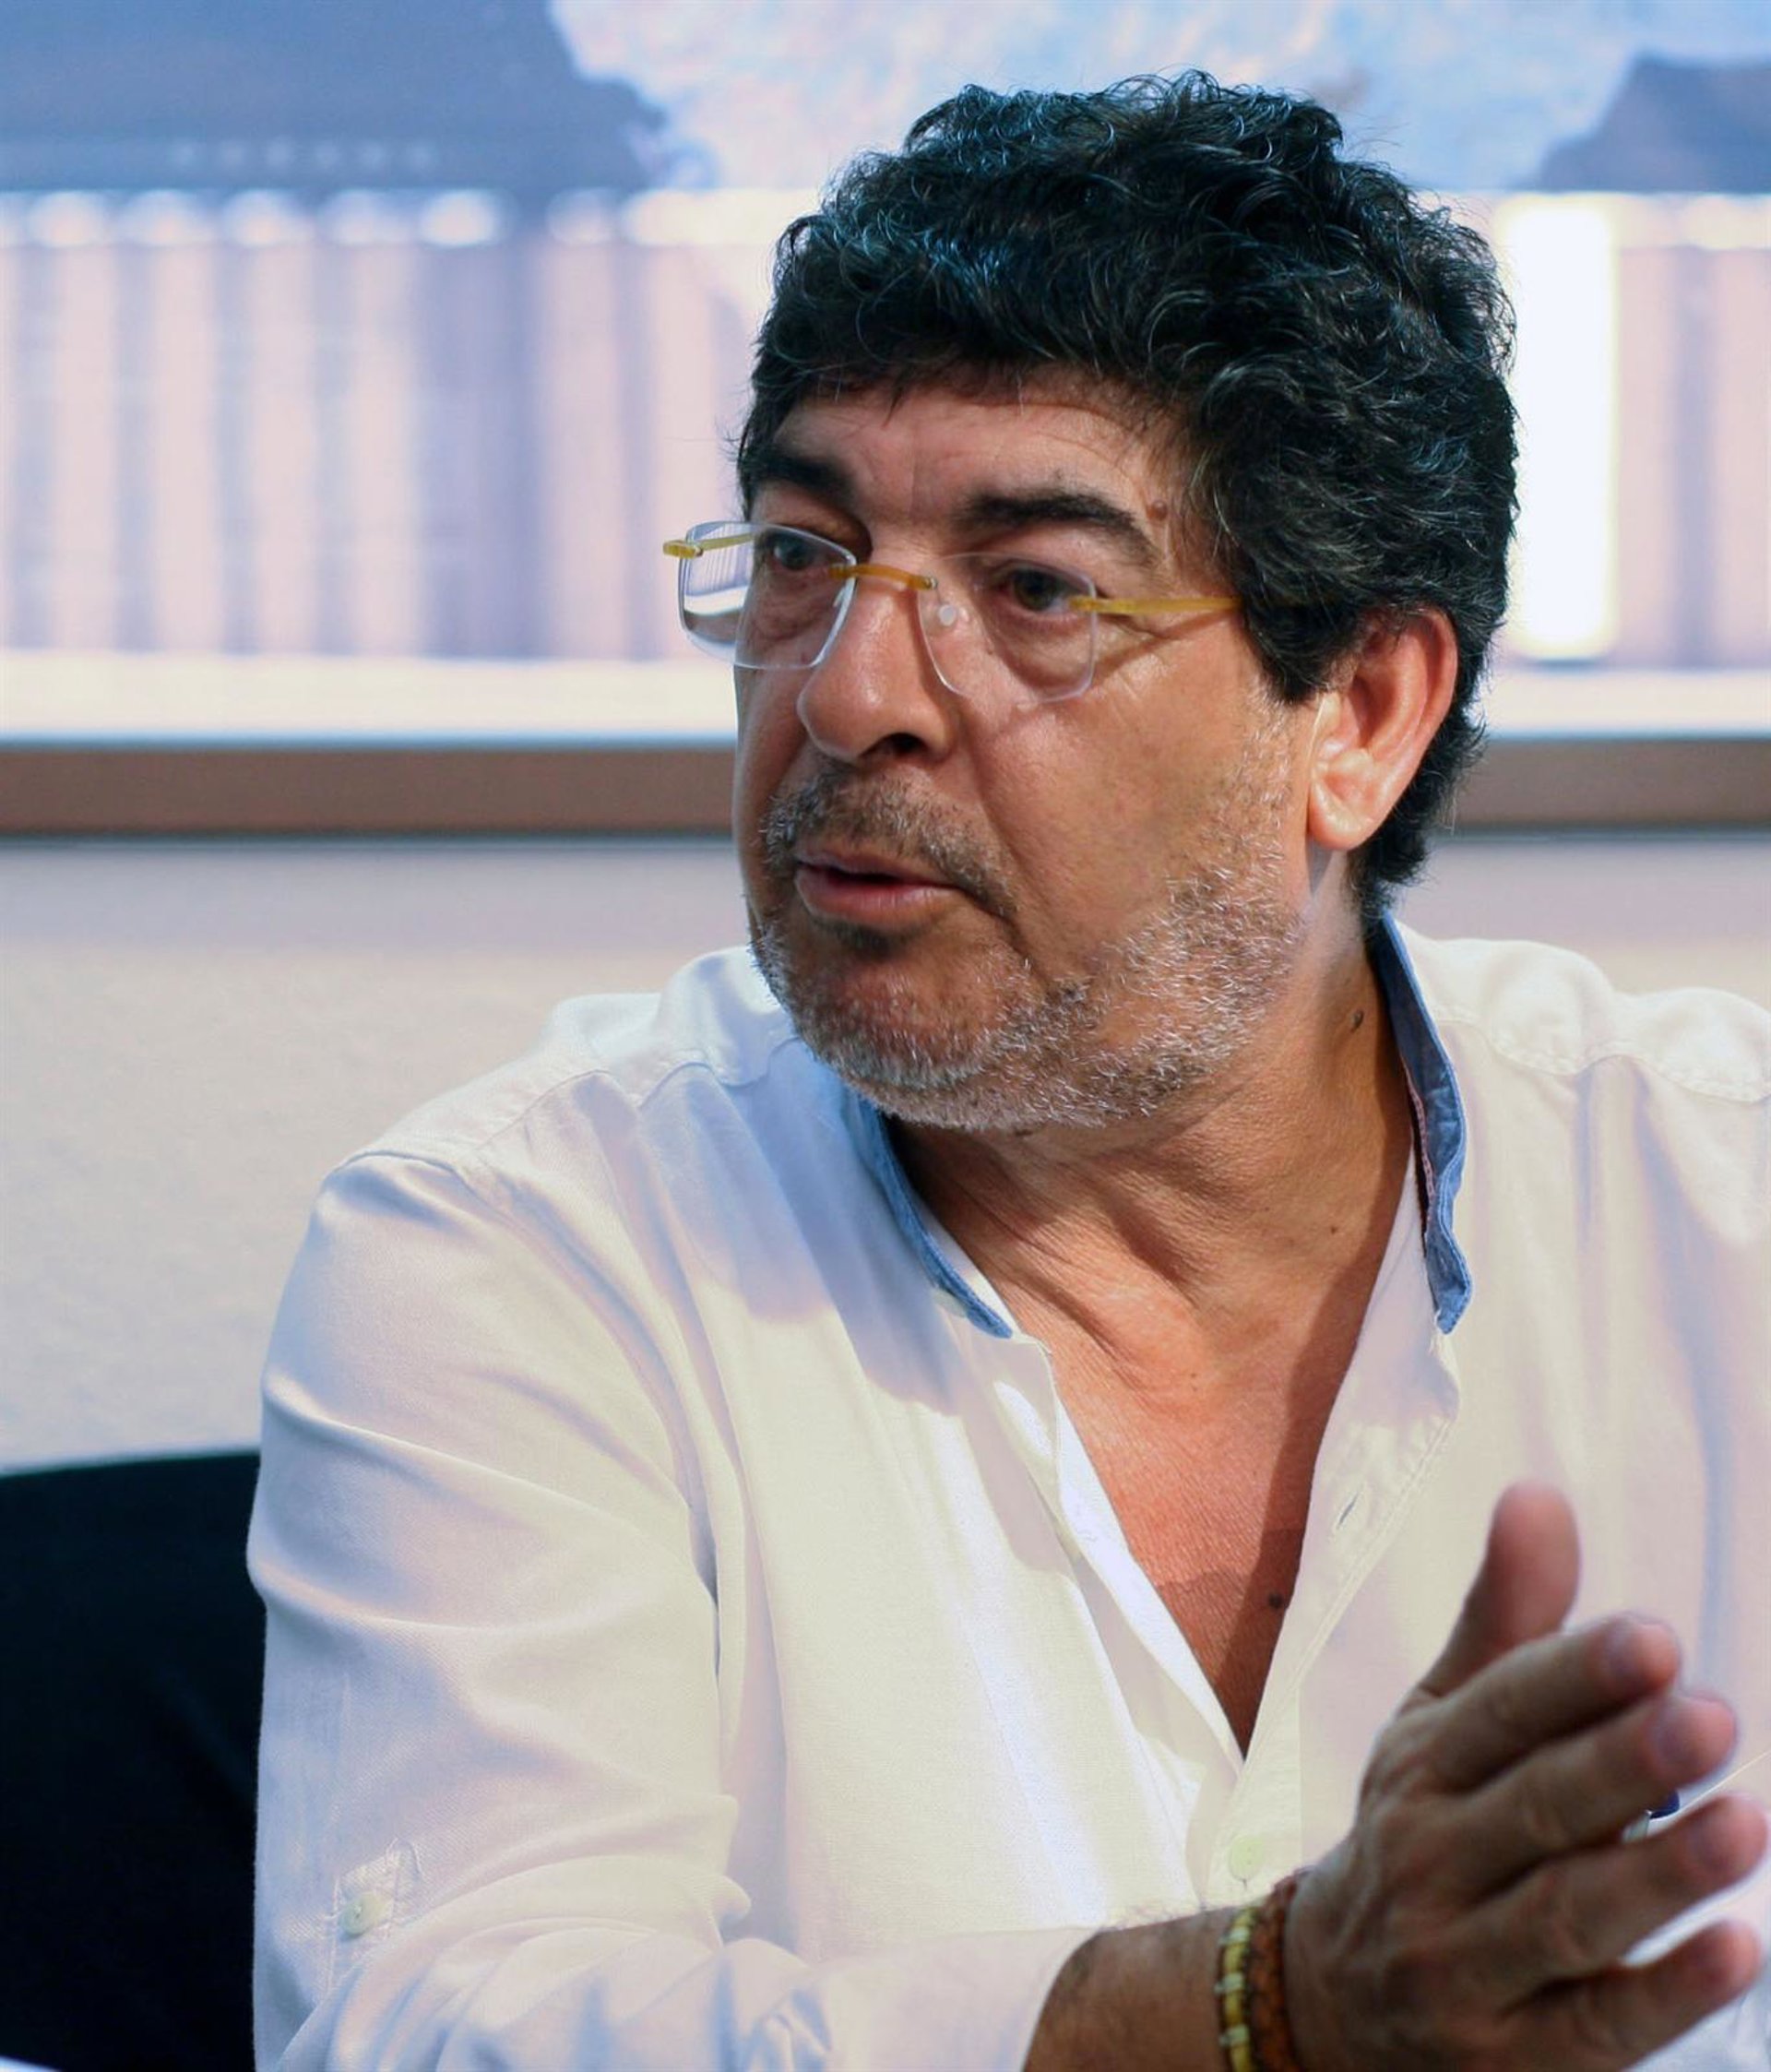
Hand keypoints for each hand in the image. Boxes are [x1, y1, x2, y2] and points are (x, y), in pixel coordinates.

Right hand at [1284, 1483, 1767, 2069]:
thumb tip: (1538, 1493)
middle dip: (1621, 1763)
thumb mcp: (1440, 1724)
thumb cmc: (1421, 1832)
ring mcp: (1467, 1965)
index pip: (1499, 1713)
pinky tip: (1737, 1948)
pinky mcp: (1515, 2057)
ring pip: (1565, 1916)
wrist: (1330, 2004)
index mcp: (1423, 1765)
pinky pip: (1594, 2026)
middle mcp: (1433, 1859)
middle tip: (1713, 1717)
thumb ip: (1506, 1621)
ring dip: (1656, 1874)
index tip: (1655, 1638)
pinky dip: (1664, 1991)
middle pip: (1533, 1808)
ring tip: (1746, 1825)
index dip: (1575, 1676)